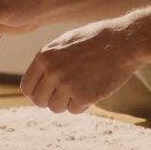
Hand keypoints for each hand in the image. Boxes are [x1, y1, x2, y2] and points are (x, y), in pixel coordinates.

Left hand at [20, 17, 149, 113]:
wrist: (122, 42)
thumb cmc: (95, 39)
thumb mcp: (65, 42)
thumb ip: (49, 60)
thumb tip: (39, 80)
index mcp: (44, 57)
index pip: (27, 87)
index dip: (35, 93)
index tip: (46, 93)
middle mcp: (53, 72)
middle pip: (40, 101)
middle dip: (50, 100)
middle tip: (64, 95)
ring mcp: (68, 85)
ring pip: (56, 108)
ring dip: (66, 103)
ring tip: (80, 89)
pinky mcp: (85, 96)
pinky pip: (75, 110)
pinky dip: (82, 104)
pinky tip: (92, 90)